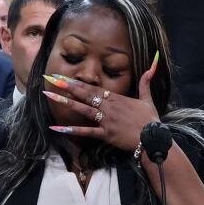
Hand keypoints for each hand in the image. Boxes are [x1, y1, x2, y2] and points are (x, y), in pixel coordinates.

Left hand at [43, 53, 160, 151]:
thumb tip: (151, 67)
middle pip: (85, 94)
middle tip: (52, 79)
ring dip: (66, 102)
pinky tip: (57, 128)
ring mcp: (106, 120)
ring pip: (83, 109)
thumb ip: (146, 83)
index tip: (64, 77)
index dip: (78, 82)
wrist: (153, 138)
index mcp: (117, 98)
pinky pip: (86, 131)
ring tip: (50, 95)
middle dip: (67, 86)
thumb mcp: (148, 99)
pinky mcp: (105, 134)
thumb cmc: (151, 120)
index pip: (94, 88)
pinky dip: (72, 130)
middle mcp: (109, 107)